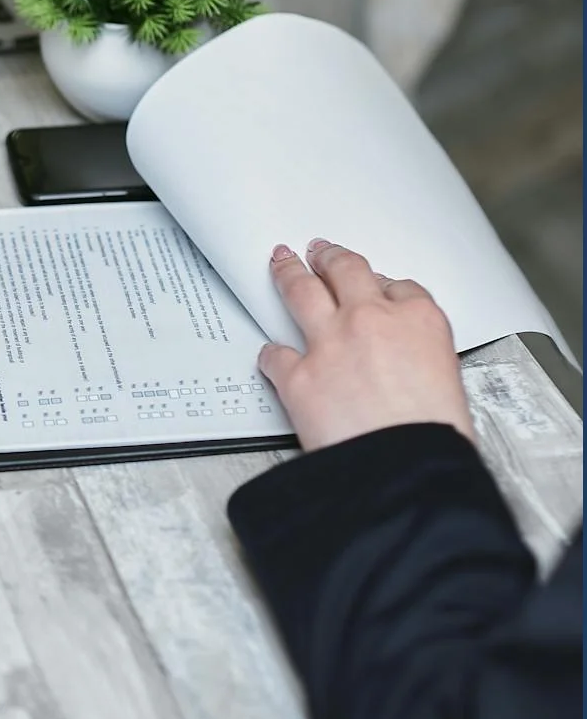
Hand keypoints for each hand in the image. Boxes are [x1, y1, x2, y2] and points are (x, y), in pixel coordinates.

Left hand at [258, 239, 472, 451]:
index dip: (381, 286)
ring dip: (288, 272)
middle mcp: (371, 321)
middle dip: (329, 258)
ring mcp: (329, 344)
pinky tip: (270, 355)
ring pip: (301, 291)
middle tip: (319, 251)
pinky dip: (271, 356)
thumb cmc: (432, 435)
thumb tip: (404, 360)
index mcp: (419, 320)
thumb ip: (420, 356)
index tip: (373, 285)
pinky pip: (275, 354)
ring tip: (282, 262)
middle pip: (344, 272)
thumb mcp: (448, 381)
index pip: (399, 287)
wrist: (403, 467)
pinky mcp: (297, 375)